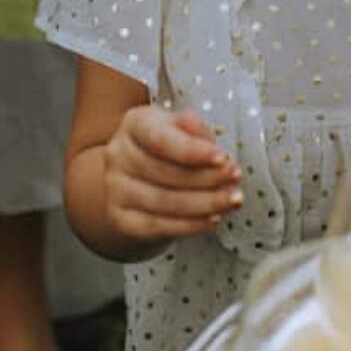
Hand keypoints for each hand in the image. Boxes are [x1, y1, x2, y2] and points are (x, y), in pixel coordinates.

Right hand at [101, 107, 243, 243]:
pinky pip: (158, 226)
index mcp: (135, 124)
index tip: (223, 158)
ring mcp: (115, 189)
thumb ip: (193, 128)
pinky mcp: (120, 218)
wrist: (137, 179)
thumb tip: (199, 130)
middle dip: (208, 178)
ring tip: (231, 199)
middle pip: (166, 173)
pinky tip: (212, 219)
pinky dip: (190, 225)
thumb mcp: (181, 128)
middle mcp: (118, 155)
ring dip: (206, 204)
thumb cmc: (167, 148)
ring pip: (165, 202)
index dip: (193, 151)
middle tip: (235, 179)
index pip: (161, 139)